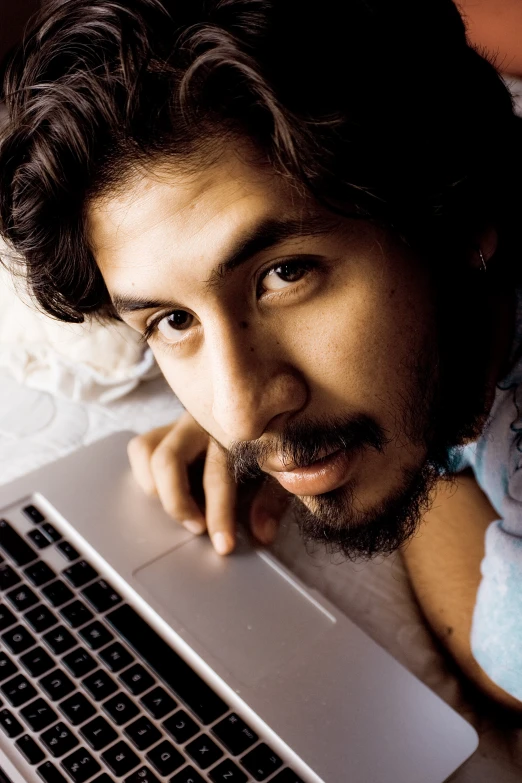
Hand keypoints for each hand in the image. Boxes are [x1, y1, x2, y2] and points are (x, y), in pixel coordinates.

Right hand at [127, 412, 288, 554]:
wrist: (264, 406)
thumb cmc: (269, 447)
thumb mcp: (277, 472)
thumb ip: (271, 501)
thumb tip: (262, 535)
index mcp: (232, 432)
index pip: (217, 476)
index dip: (219, 515)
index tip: (222, 546)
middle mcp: (201, 423)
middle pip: (167, 460)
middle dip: (176, 503)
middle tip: (195, 527)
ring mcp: (181, 422)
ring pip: (146, 450)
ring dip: (155, 486)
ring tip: (180, 507)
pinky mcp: (167, 427)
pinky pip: (141, 447)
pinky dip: (146, 473)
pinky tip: (167, 490)